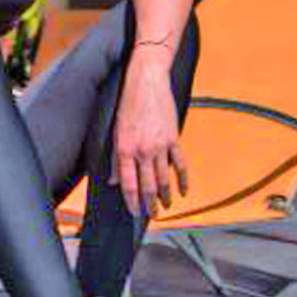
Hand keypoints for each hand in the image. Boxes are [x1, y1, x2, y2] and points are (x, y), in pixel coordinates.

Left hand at [108, 57, 188, 217]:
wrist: (147, 82)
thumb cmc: (128, 103)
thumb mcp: (115, 130)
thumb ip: (115, 158)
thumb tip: (113, 180)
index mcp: (125, 148)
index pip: (128, 183)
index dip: (131, 201)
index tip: (134, 212)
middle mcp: (143, 150)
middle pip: (148, 185)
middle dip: (150, 204)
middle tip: (151, 215)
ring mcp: (160, 145)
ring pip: (164, 179)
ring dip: (165, 196)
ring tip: (165, 206)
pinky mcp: (173, 138)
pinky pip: (180, 164)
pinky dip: (182, 179)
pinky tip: (182, 191)